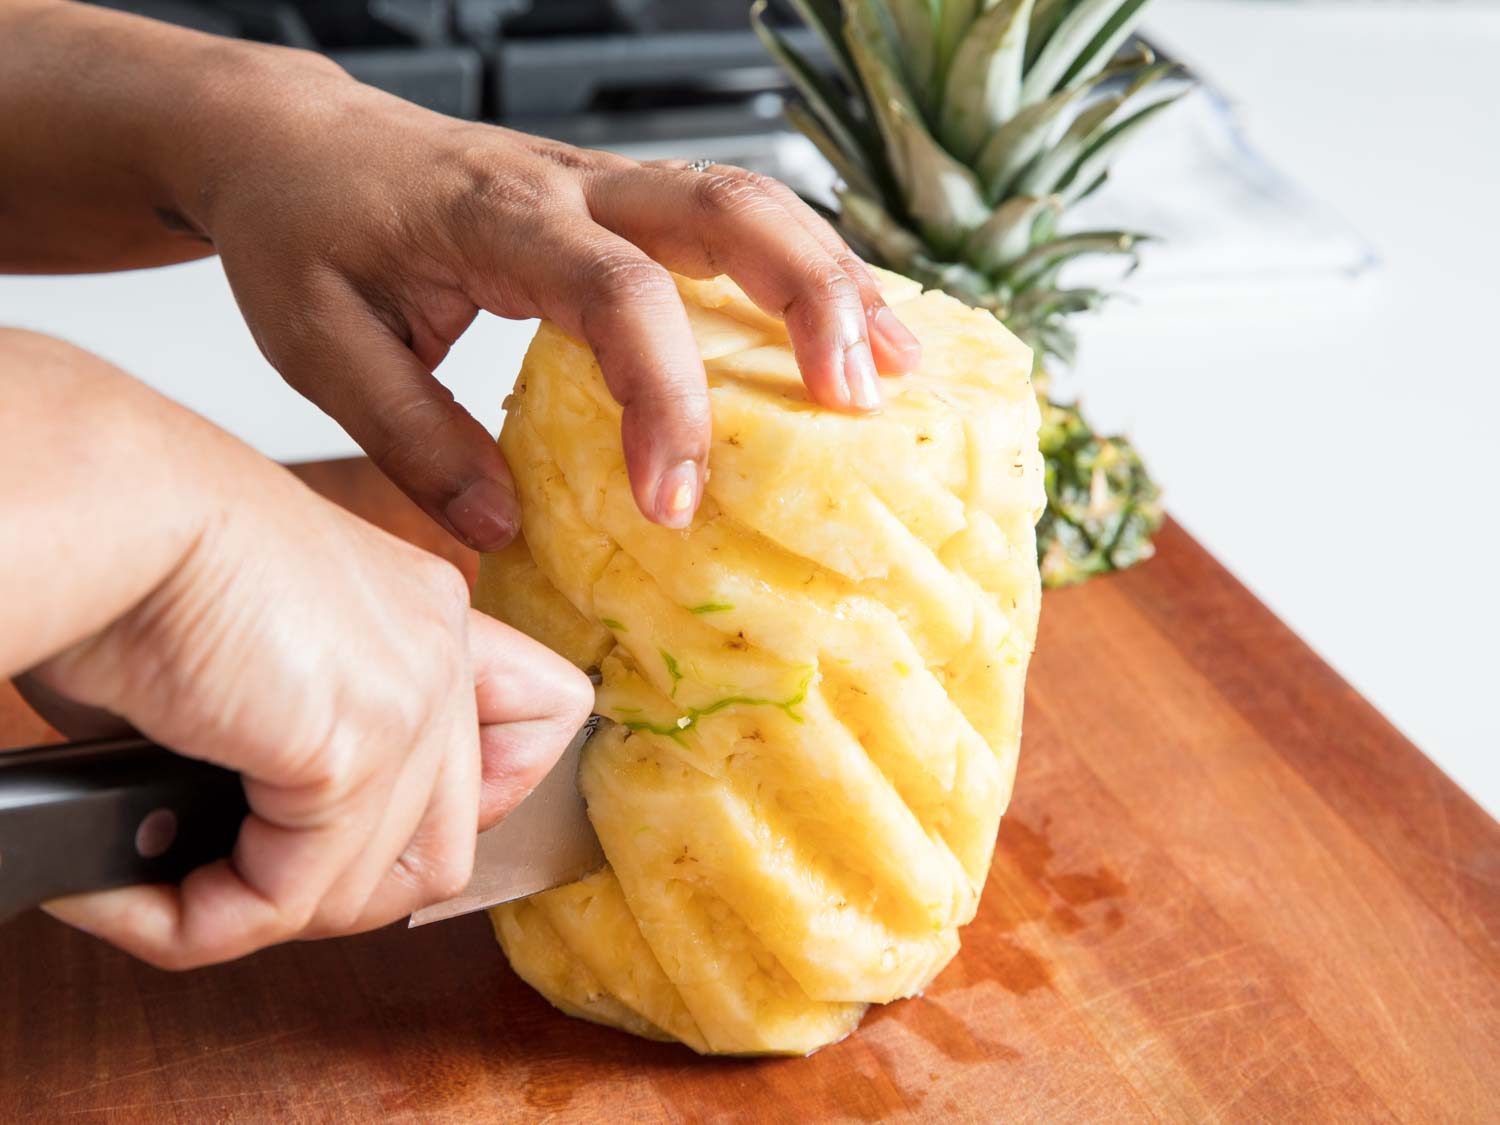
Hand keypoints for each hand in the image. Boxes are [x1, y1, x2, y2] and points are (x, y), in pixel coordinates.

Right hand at [8, 338, 592, 967]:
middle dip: (336, 892)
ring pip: (370, 890)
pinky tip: (122, 889)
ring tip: (161, 884)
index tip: (374, 821)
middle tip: (232, 880)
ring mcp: (415, 698)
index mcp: (431, 612)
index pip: (543, 720)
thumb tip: (262, 845)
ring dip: (258, 912)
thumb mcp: (251, 651)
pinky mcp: (355, 748)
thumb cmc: (140, 561)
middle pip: (451, 842)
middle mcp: (443, 649)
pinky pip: (283, 899)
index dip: (481, 797)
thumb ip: (300, 740)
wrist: (106, 507)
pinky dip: (194, 921)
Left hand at [180, 52, 920, 547]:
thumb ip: (410, 437)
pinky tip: (848, 326)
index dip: (664, 397)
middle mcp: (572, 186)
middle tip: (860, 400)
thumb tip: (502, 530)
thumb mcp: (320, 345)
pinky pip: (731, 219)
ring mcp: (605, 184)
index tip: (675, 503)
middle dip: (810, 298)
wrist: (293, 140)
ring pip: (750, 202)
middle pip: (727, 208)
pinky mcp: (620, 201)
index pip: (616, 295)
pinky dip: (801, 270)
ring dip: (832, 279)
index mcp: (498, 218)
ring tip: (898, 368)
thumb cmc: (302, 232)